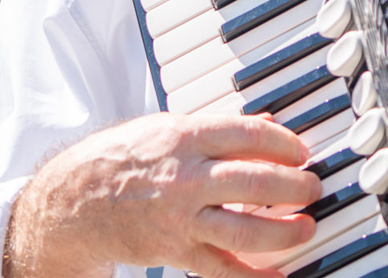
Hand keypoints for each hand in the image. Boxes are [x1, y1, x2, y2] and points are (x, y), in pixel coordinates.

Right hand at [3, 112, 321, 277]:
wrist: (75, 200)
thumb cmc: (124, 158)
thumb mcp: (166, 127)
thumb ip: (216, 130)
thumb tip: (266, 125)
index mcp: (184, 137)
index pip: (247, 134)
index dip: (284, 142)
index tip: (302, 151)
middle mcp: (185, 178)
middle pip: (254, 183)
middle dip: (294, 187)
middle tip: (312, 187)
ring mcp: (181, 219)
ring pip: (244, 230)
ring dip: (284, 231)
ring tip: (306, 226)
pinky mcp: (176, 251)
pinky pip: (221, 270)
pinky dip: (254, 276)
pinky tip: (279, 276)